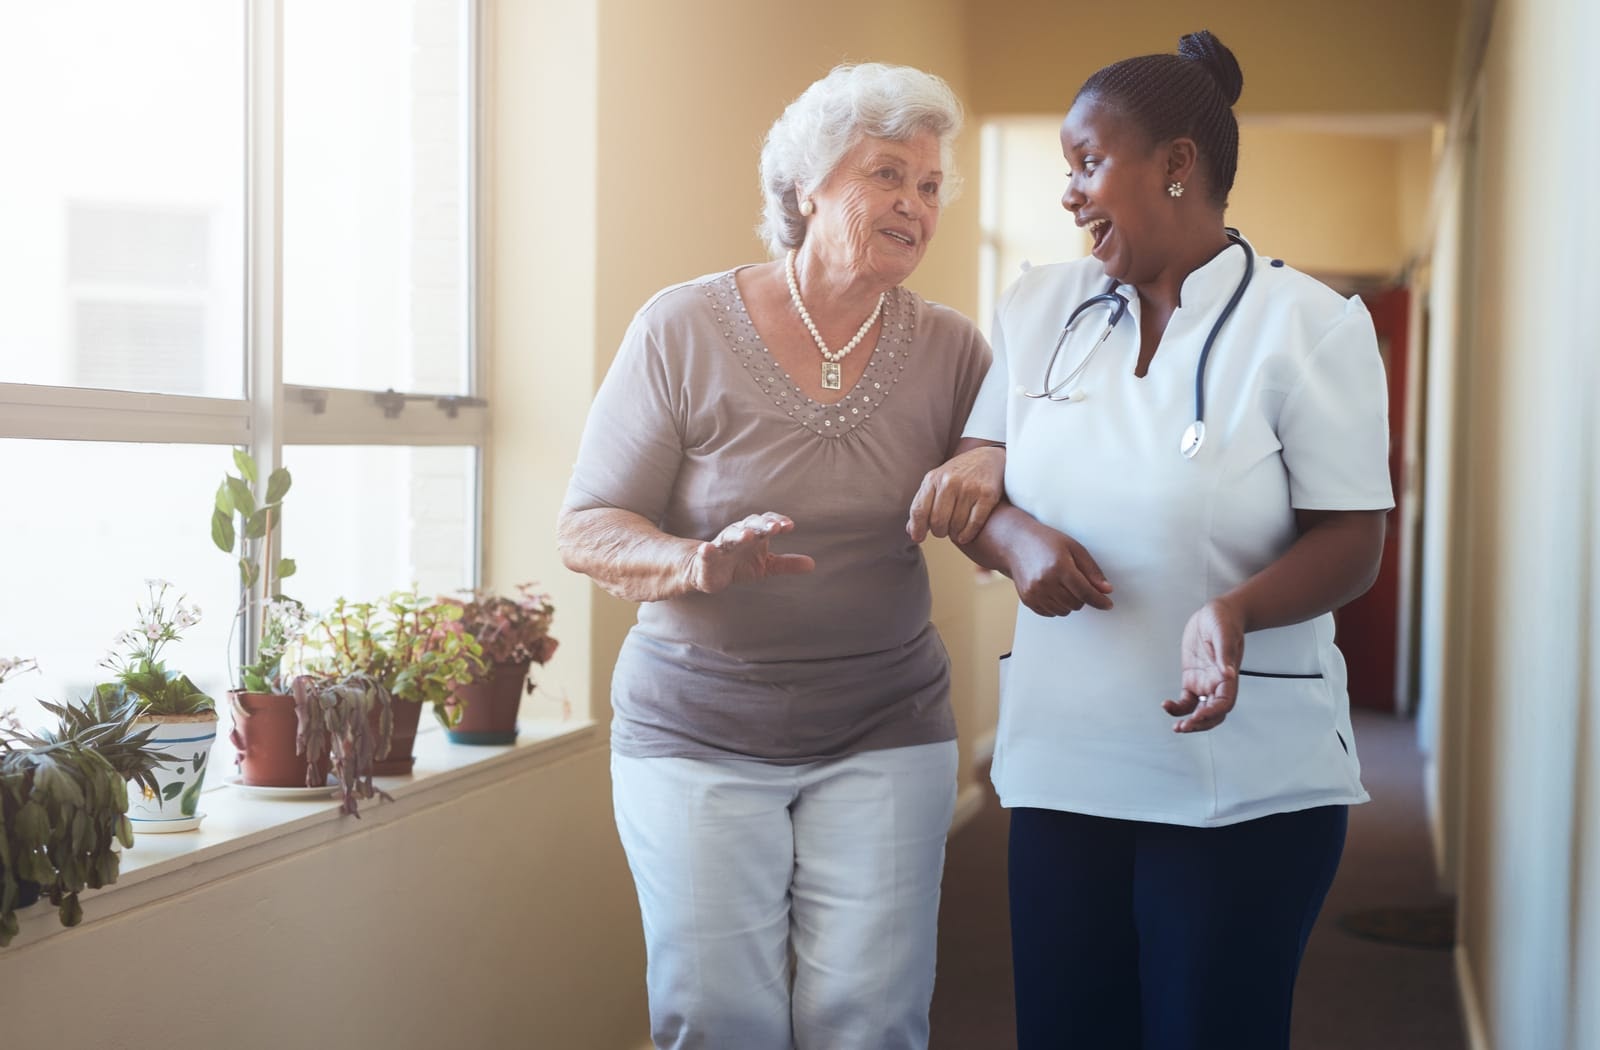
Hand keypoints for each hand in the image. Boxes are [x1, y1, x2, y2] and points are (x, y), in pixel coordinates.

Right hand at [688, 512, 814, 594]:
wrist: (709, 573)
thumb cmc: (740, 565)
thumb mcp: (766, 566)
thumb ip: (786, 564)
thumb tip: (812, 564)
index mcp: (754, 534)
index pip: (766, 522)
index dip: (776, 522)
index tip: (789, 526)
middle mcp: (738, 535)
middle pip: (750, 525)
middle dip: (761, 525)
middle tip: (774, 528)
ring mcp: (722, 545)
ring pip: (730, 536)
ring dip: (739, 534)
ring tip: (748, 535)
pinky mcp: (706, 559)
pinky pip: (706, 552)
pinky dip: (707, 550)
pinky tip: (707, 548)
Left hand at [906, 446, 1005, 543]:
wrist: (989, 459)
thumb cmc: (959, 475)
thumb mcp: (936, 483)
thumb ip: (923, 504)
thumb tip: (911, 531)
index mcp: (933, 479)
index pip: (919, 510)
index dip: (917, 528)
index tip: (919, 538)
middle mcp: (950, 482)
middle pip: (938, 521)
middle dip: (939, 532)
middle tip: (943, 531)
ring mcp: (969, 488)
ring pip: (956, 525)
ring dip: (954, 534)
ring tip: (955, 530)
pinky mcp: (987, 495)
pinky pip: (974, 524)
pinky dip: (968, 534)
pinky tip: (965, 535)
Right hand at [1006, 520, 1112, 616]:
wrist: (1016, 543)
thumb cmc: (1047, 542)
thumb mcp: (1074, 548)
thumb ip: (1092, 570)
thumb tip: (1106, 590)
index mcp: (1059, 567)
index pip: (1085, 592)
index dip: (1099, 600)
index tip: (1108, 604)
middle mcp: (1045, 582)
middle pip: (1076, 604)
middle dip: (1082, 596)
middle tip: (1077, 581)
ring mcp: (1034, 592)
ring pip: (1064, 610)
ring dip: (1069, 602)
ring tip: (1062, 583)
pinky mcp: (1027, 599)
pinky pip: (1050, 613)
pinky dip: (1057, 605)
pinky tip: (1053, 590)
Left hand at [1163, 598, 1243, 732]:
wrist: (1217, 614)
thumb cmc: (1225, 621)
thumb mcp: (1224, 634)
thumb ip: (1225, 654)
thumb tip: (1227, 673)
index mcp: (1228, 676)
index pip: (1225, 703)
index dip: (1213, 713)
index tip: (1199, 715)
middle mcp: (1217, 683)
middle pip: (1214, 714)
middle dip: (1201, 724)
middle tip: (1185, 727)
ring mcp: (1205, 683)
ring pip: (1200, 711)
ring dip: (1190, 722)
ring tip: (1178, 728)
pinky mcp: (1192, 678)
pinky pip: (1186, 700)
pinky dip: (1178, 708)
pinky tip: (1168, 706)